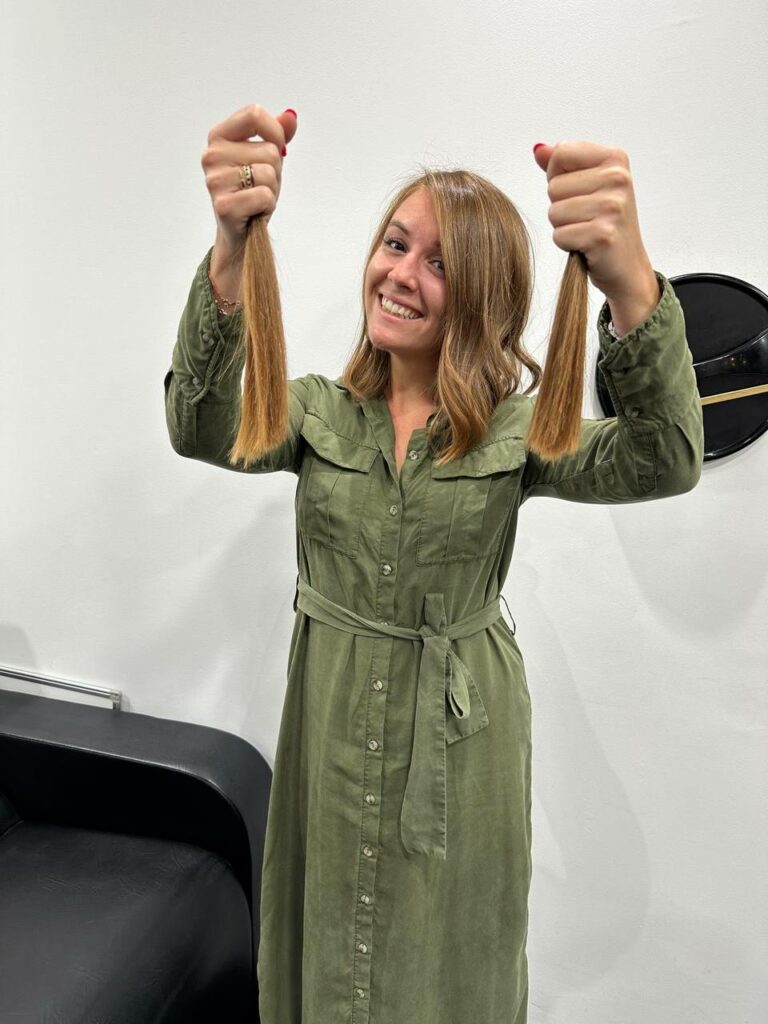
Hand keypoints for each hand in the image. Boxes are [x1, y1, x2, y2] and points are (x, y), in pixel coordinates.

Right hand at [202, 103, 298, 261]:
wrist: (241, 232)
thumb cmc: (252, 191)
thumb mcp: (266, 158)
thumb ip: (277, 134)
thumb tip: (291, 115)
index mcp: (218, 137)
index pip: (254, 114)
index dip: (275, 131)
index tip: (277, 148)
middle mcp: (211, 156)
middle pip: (268, 150)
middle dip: (275, 171)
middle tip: (260, 185)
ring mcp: (215, 181)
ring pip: (268, 173)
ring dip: (272, 189)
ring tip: (256, 198)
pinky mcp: (224, 206)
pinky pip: (264, 195)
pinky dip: (267, 205)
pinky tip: (254, 211)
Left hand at [533, 140, 656, 302]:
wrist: (627, 267)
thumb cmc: (606, 224)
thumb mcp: (589, 185)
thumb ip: (563, 165)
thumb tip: (538, 150)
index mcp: (616, 159)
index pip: (561, 153)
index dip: (558, 176)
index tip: (579, 192)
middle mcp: (618, 179)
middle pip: (554, 186)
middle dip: (561, 206)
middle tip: (586, 217)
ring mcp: (612, 207)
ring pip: (554, 212)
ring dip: (563, 227)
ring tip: (586, 230)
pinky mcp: (602, 234)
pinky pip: (559, 235)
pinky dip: (567, 244)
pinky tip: (587, 245)